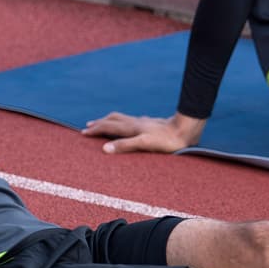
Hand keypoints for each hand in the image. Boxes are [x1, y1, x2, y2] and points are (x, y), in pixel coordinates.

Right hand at [82, 112, 204, 153]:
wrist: (184, 130)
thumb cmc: (166, 140)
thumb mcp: (144, 144)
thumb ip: (125, 145)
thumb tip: (104, 149)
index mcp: (131, 127)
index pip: (108, 127)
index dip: (95, 130)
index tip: (83, 133)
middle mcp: (134, 122)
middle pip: (112, 119)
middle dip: (99, 123)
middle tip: (88, 126)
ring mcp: (142, 122)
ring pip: (121, 118)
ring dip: (109, 121)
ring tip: (103, 123)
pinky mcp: (149, 124)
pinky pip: (129, 121)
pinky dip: (121, 122)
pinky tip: (127, 126)